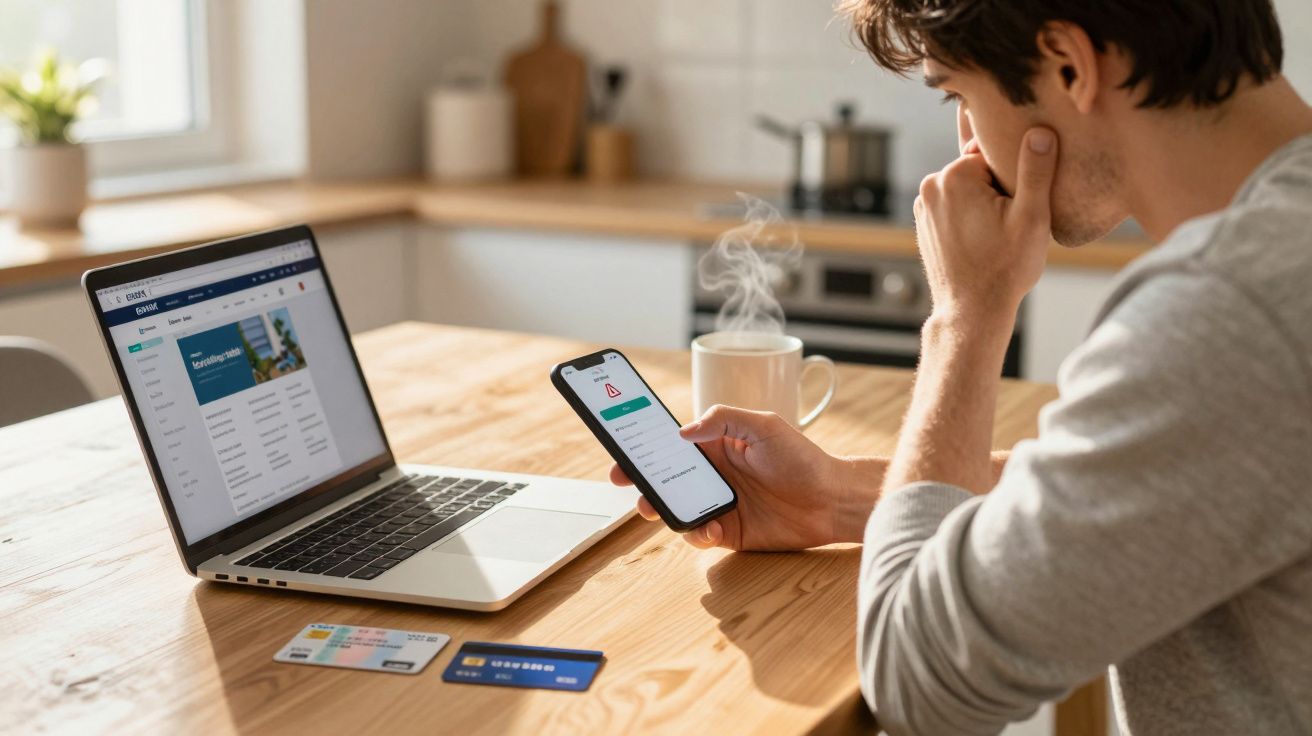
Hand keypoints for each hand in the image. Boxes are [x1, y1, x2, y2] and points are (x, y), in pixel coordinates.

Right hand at [608, 405, 883, 550]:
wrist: (832, 501)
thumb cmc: (802, 458)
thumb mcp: (764, 425)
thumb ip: (722, 420)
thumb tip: (683, 431)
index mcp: (716, 445)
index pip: (672, 444)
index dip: (645, 447)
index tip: (622, 450)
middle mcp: (713, 475)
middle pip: (666, 478)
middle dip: (641, 480)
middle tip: (626, 483)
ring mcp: (719, 503)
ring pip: (677, 507)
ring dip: (661, 509)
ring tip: (655, 509)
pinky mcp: (730, 531)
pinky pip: (700, 534)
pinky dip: (697, 532)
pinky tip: (711, 528)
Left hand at [915, 127, 1057, 320]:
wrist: (972, 311)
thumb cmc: (1004, 268)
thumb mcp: (1031, 217)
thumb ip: (1036, 170)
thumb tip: (1040, 131)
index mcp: (955, 175)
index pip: (994, 153)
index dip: (1014, 177)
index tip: (1019, 205)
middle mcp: (932, 185)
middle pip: (979, 170)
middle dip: (998, 188)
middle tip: (1011, 222)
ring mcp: (923, 205)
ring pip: (967, 189)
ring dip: (984, 203)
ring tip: (997, 235)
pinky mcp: (924, 223)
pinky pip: (955, 207)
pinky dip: (970, 216)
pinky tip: (983, 241)